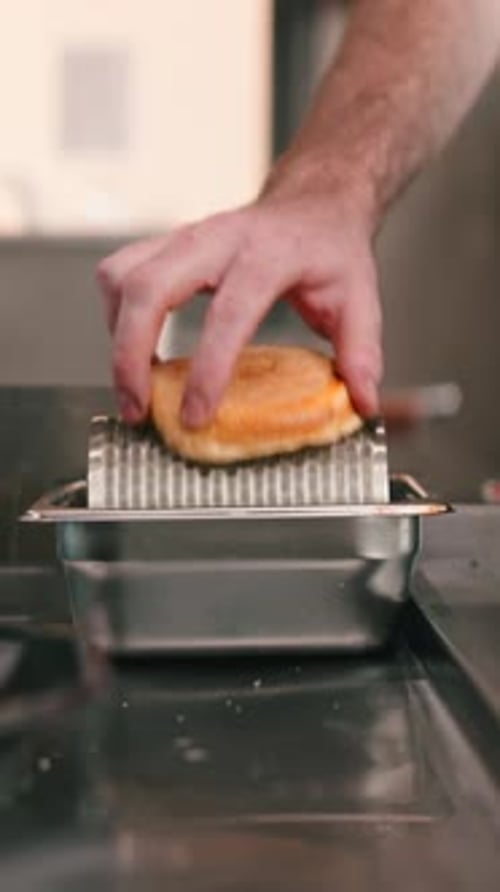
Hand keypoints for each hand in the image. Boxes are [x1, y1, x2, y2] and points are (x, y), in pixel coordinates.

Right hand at [97, 174, 381, 427]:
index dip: (208, 369)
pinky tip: (136, 346)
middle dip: (129, 354)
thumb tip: (361, 404)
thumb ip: (361, 351)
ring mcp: (185, 237)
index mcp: (267, 255)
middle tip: (137, 408)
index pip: (228, 314)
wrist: (313, 201)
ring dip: (117, 336)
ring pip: (122, 277)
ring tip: (135, 384)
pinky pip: (120, 273)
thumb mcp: (359, 298)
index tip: (196, 416)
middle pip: (148, 288)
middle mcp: (216, 240)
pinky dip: (117, 314)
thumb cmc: (331, 251)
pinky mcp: (166, 244)